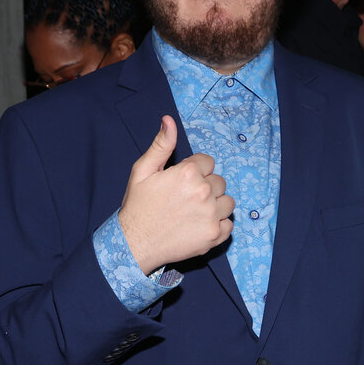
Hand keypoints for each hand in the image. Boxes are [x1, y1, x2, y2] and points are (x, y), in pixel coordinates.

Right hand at [118, 116, 234, 274]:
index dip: (194, 171)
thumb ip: (161, 145)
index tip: (182, 182)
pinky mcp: (215, 235)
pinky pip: (229, 225)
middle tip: (185, 199)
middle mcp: (204, 192)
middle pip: (219, 182)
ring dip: (216, 206)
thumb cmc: (138, 206)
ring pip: (228, 202)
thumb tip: (169, 120)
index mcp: (188, 173)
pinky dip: (218, 225)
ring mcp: (211, 215)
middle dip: (206, 187)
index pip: (208, 162)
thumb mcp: (143, 171)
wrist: (135, 244)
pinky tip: (200, 226)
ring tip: (194, 212)